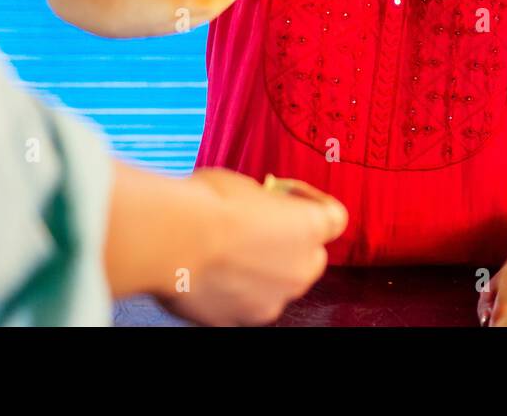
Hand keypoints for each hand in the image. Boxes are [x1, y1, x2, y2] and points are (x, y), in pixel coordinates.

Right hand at [157, 168, 347, 326]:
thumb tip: (258, 210)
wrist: (171, 240)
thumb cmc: (207, 204)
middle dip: (288, 243)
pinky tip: (208, 271)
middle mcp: (301, 270)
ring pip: (276, 285)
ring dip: (260, 270)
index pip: (335, 218)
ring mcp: (273, 301)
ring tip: (223, 250)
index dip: (312, 203)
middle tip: (256, 225)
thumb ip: (265, 205)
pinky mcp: (241, 320)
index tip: (287, 194)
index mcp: (311, 228)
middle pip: (309, 257)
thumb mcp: (245, 186)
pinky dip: (233, 290)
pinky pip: (245, 303)